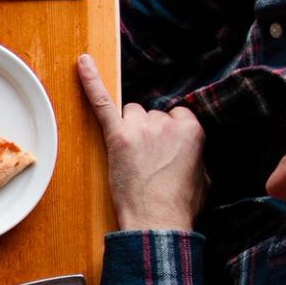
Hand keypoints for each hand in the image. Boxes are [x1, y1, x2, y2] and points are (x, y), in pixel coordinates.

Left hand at [76, 55, 206, 230]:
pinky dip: (91, 81)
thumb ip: (194, 153)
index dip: (165, 135)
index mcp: (193, 130)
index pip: (174, 116)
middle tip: (145, 163)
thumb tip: (186, 149)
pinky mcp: (118, 136)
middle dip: (146, 134)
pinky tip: (83, 62)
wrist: (158, 222)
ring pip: (130, 112)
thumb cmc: (179, 206)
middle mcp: (168, 123)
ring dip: (128, 130)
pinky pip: (102, 102)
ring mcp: (142, 127)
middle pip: (149, 113)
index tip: (163, 153)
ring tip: (132, 160)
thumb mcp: (202, 176)